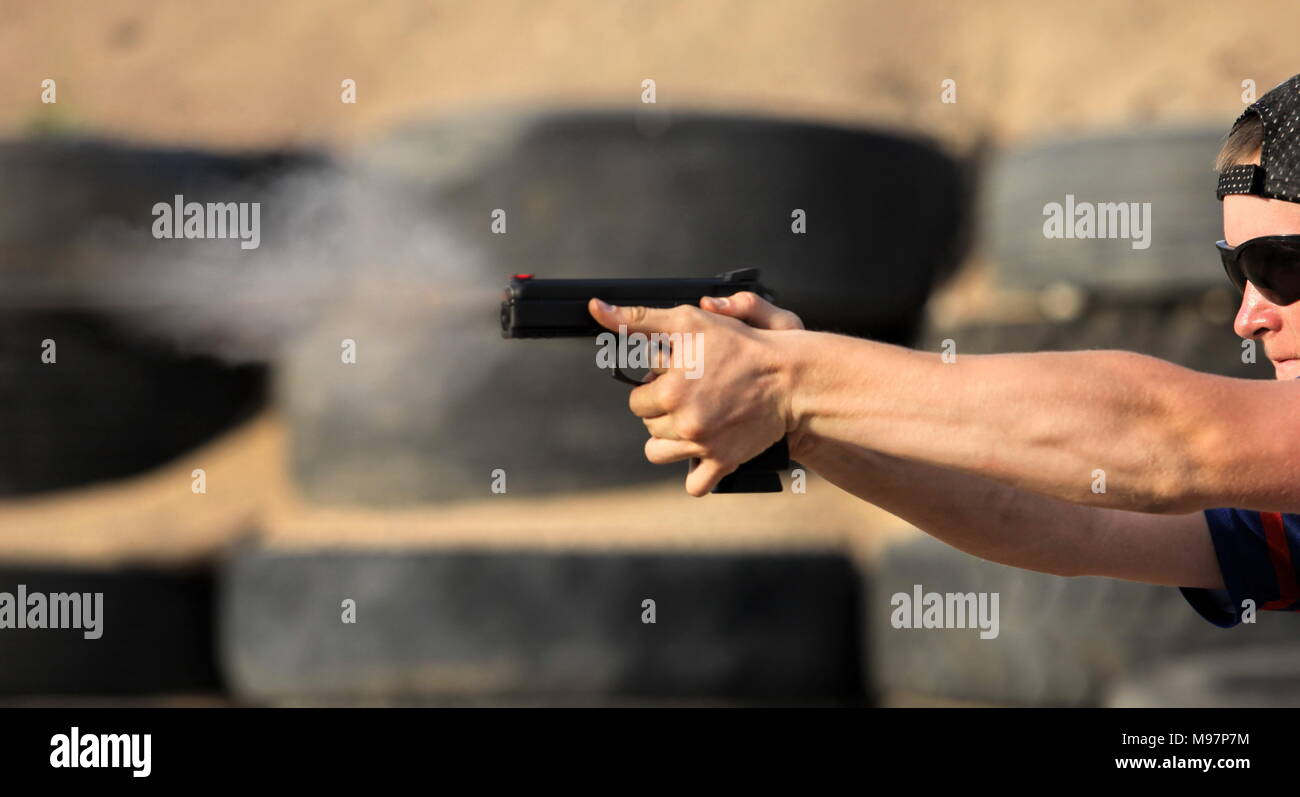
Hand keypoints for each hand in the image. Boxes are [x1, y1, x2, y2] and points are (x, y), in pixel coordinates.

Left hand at [588, 293, 800, 495]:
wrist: (789, 378)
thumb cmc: (742, 345)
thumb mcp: (688, 320)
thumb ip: (639, 319)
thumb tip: (598, 309)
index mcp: (670, 389)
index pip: (637, 399)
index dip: (654, 386)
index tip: (675, 377)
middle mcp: (683, 420)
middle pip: (648, 426)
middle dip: (661, 412)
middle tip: (689, 395)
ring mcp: (702, 445)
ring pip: (659, 454)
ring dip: (670, 440)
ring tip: (691, 420)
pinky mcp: (723, 462)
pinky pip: (695, 484)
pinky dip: (694, 474)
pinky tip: (700, 453)